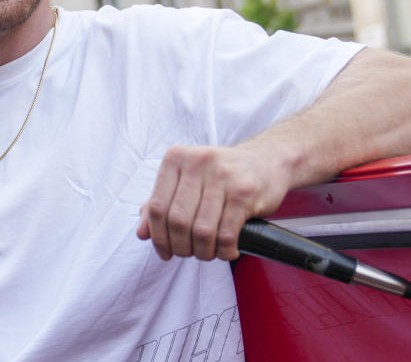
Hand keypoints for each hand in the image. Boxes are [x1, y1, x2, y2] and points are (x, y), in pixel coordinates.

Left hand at [136, 144, 287, 260]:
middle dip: (180, 247)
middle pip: (177, 221)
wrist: (267, 161)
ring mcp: (223, 176)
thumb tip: (142, 233)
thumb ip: (162, 203)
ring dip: (203, 252)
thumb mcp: (187, 181)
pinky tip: (227, 250)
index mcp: (176, 158)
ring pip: (201, 231)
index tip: (165, 251)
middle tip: (189, 253)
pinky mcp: (245, 192)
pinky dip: (223, 251)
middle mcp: (198, 162)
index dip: (158, 236)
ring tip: (208, 252)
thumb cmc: (222, 175)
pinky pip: (226, 234)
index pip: (156, 207)